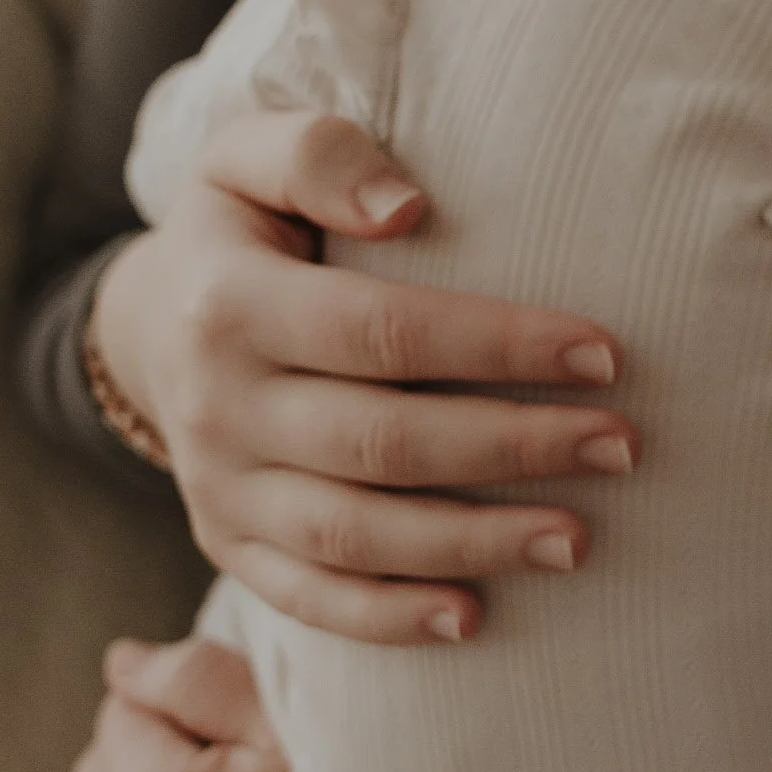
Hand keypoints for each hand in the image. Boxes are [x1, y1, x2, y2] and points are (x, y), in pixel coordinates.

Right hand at [91, 108, 637, 643]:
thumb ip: (318, 154)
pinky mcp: (227, 548)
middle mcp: (218, 406)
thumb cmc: (240, 227)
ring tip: (579, 539)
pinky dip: (391, 618)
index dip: (496, 344)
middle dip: (513, 446)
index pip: (381, 330)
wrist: (148, 325)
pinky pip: (310, 600)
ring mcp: (219, 490)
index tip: (601, 352)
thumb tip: (407, 208)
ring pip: (354, 535)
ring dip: (474, 544)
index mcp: (228, 302)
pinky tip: (476, 616)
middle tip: (623, 444)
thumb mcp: (248, 155)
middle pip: (381, 441)